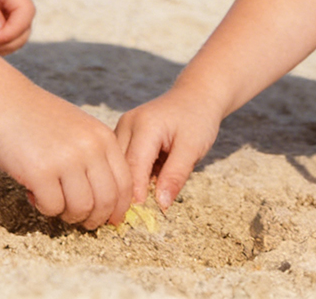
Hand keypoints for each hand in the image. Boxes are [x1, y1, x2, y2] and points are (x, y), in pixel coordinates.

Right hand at [0, 84, 132, 229]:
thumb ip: (96, 156)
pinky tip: (34, 193)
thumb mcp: (80, 130)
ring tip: (55, 203)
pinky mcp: (41, 172)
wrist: (5, 102)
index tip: (111, 220)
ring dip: (69, 215)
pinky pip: (52, 208)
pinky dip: (44, 208)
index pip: (124, 183)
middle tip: (83, 222)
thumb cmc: (41, 119)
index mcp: (103, 137)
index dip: (119, 207)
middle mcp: (90, 148)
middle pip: (107, 200)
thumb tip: (108, 200)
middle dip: (96, 219)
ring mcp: (67, 160)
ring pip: (81, 208)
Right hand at [115, 87, 221, 209]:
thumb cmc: (198, 119)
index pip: (133, 168)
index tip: (138, 221)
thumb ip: (176, 175)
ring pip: (117, 166)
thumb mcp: (193, 147)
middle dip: (127, 193)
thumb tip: (160, 205)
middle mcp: (128, 124)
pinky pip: (122, 160)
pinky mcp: (124, 133)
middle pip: (120, 168)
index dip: (135, 196)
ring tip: (136, 207)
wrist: (197, 95)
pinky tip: (142, 186)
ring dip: (127, 184)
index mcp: (144, 126)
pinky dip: (130, 175)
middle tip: (134, 221)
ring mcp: (123, 127)